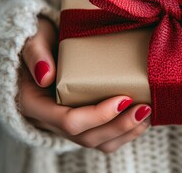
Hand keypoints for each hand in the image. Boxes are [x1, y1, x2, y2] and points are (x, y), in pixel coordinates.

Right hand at [18, 17, 151, 152]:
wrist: (40, 46)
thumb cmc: (37, 40)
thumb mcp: (32, 38)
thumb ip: (35, 53)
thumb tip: (46, 76)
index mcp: (34, 103)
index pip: (68, 121)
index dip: (98, 115)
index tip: (124, 98)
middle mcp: (50, 121)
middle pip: (87, 137)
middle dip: (119, 126)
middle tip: (145, 108)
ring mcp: (66, 125)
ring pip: (98, 143)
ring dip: (126, 133)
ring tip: (148, 113)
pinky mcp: (81, 122)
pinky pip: (103, 138)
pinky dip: (125, 132)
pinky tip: (143, 118)